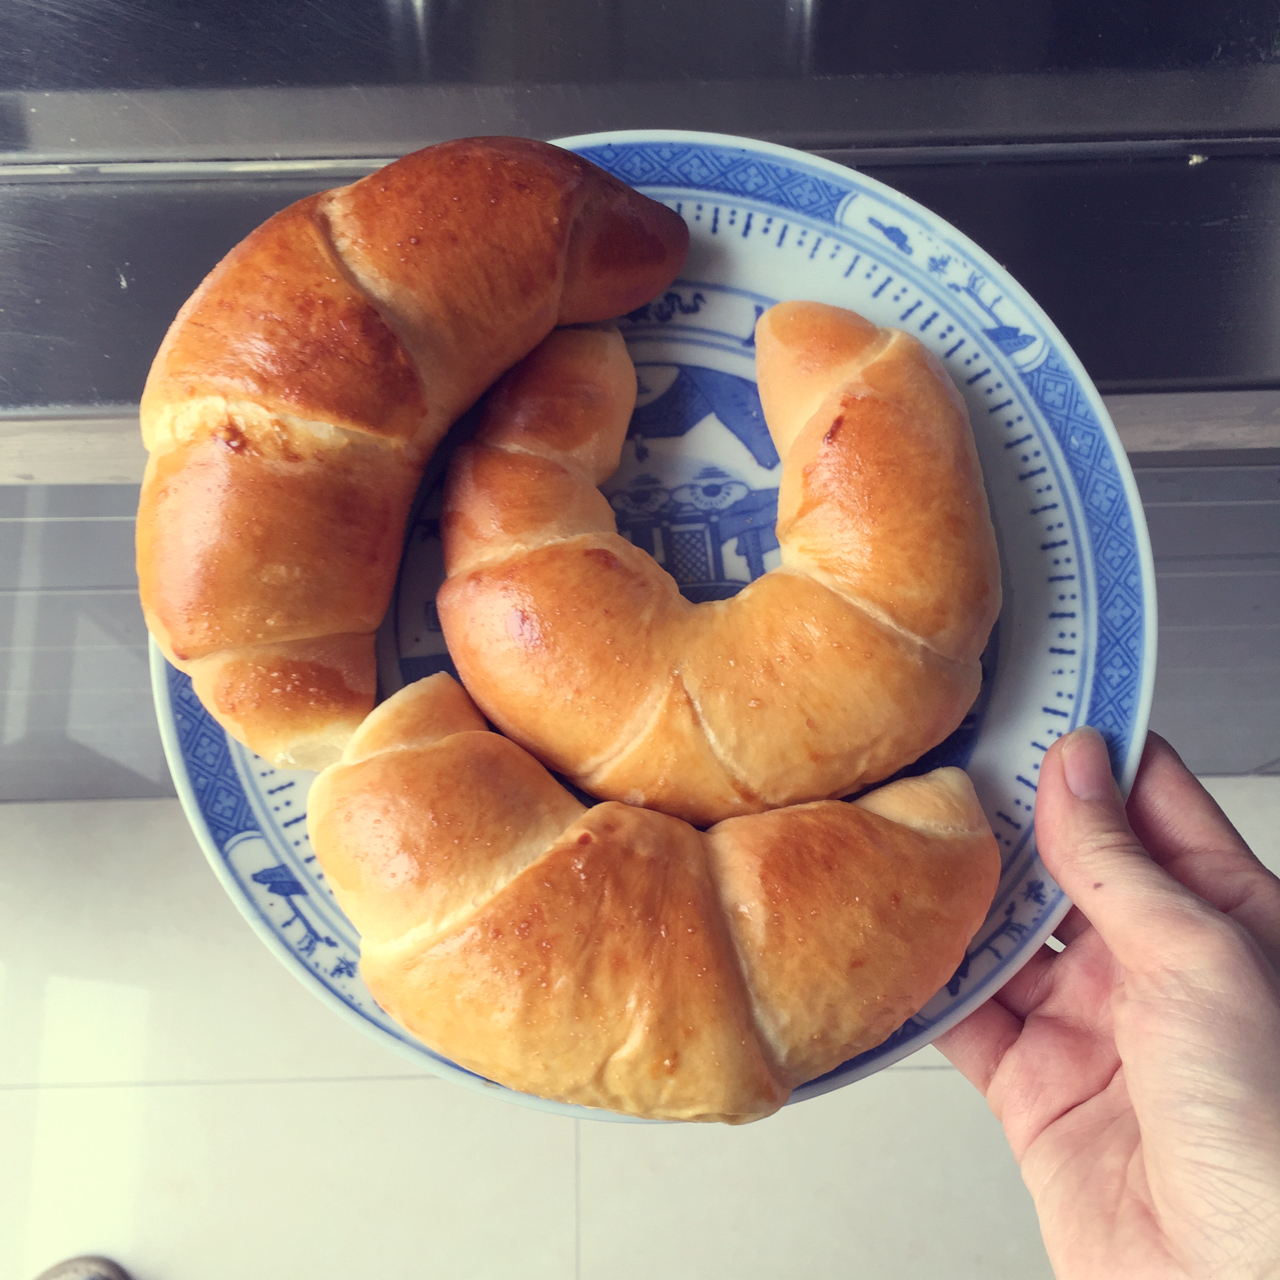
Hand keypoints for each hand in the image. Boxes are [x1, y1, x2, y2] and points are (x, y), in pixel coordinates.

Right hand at [936, 727, 1279, 1278]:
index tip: (1031, 698)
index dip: (1091, 748)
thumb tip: (1074, 767)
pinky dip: (922, 984)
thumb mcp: (1202, 961)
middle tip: (944, 761)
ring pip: (1001, 931)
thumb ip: (1120, 862)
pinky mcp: (1033, 1085)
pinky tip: (892, 944)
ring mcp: (1090, 1025)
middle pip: (1061, 862)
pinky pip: (963, 1015)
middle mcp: (1154, 966)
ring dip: (955, 893)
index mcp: (1224, 918)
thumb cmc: (1276, 1146)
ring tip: (905, 837)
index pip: (1147, 801)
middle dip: (1005, 815)